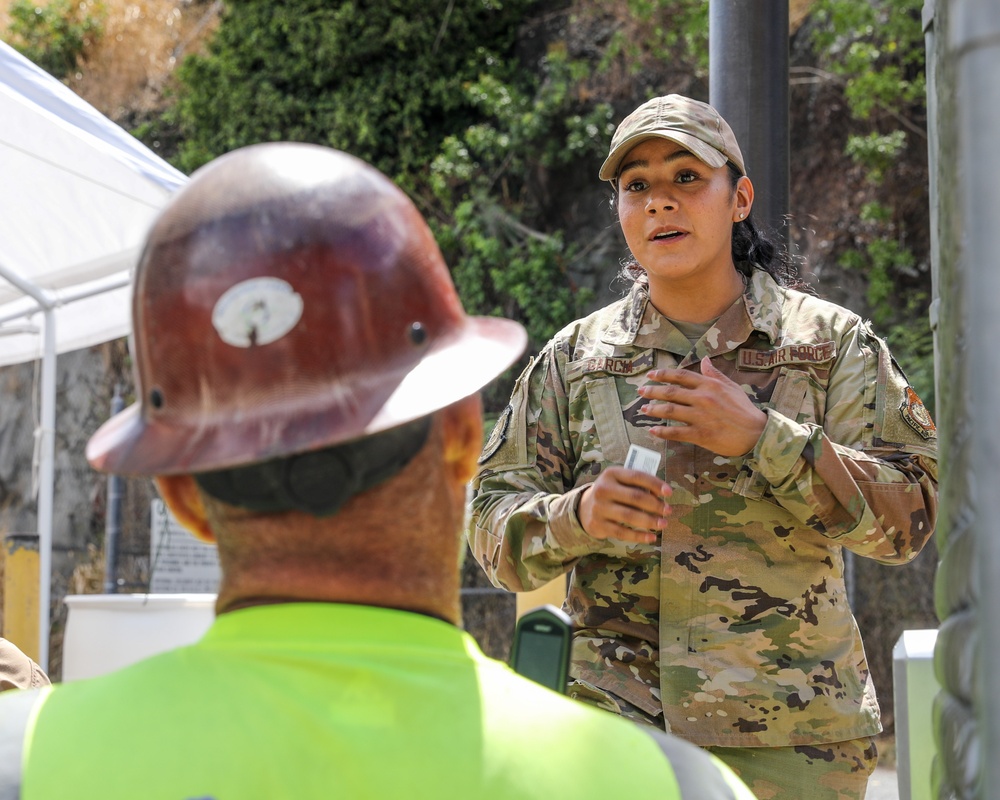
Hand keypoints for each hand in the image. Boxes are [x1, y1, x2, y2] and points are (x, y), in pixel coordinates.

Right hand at [578, 466, 671, 544]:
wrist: (584, 508)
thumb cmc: (611, 493)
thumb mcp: (619, 482)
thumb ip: (637, 485)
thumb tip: (661, 497)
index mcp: (611, 474)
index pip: (637, 476)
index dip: (655, 484)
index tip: (669, 492)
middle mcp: (603, 489)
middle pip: (635, 497)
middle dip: (655, 505)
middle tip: (668, 511)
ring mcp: (599, 508)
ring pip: (629, 516)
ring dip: (650, 521)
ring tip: (663, 524)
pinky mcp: (598, 525)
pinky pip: (622, 532)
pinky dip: (639, 536)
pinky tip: (651, 537)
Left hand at [638, 356, 766, 456]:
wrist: (756, 433)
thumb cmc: (744, 410)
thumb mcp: (731, 387)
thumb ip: (714, 374)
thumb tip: (704, 359)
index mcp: (709, 385)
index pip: (681, 376)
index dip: (663, 374)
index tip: (651, 374)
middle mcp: (703, 398)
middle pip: (671, 392)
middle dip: (653, 391)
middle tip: (641, 392)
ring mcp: (701, 416)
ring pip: (671, 410)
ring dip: (654, 409)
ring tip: (643, 410)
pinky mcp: (701, 434)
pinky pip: (677, 432)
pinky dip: (663, 431)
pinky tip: (653, 430)